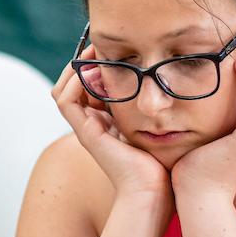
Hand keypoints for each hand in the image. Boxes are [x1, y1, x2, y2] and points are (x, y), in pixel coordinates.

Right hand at [51, 45, 168, 197]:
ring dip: (77, 67)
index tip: (115, 47)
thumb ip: (161, 107)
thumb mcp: (163, 126)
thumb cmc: (164, 165)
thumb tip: (171, 78)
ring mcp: (86, 129)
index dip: (98, 65)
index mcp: (107, 123)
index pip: (91, 86)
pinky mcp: (84, 133)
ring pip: (64, 89)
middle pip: (74, 85)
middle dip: (86, 61)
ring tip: (96, 50)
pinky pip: (65, 100)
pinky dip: (74, 80)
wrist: (154, 193)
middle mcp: (92, 125)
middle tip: (102, 43)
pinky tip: (95, 67)